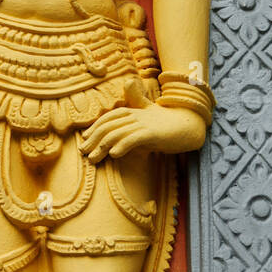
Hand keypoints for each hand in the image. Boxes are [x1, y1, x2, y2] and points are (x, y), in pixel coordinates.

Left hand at [78, 80, 206, 164]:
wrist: (188, 126)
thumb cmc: (167, 124)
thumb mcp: (147, 120)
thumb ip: (132, 125)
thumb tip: (120, 127)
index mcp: (133, 112)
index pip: (108, 118)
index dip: (94, 128)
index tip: (84, 140)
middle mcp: (135, 116)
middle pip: (108, 126)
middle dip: (93, 139)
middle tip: (84, 153)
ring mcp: (143, 124)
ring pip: (116, 133)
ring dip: (102, 147)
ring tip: (93, 159)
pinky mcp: (152, 133)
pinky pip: (133, 139)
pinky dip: (122, 146)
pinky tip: (113, 154)